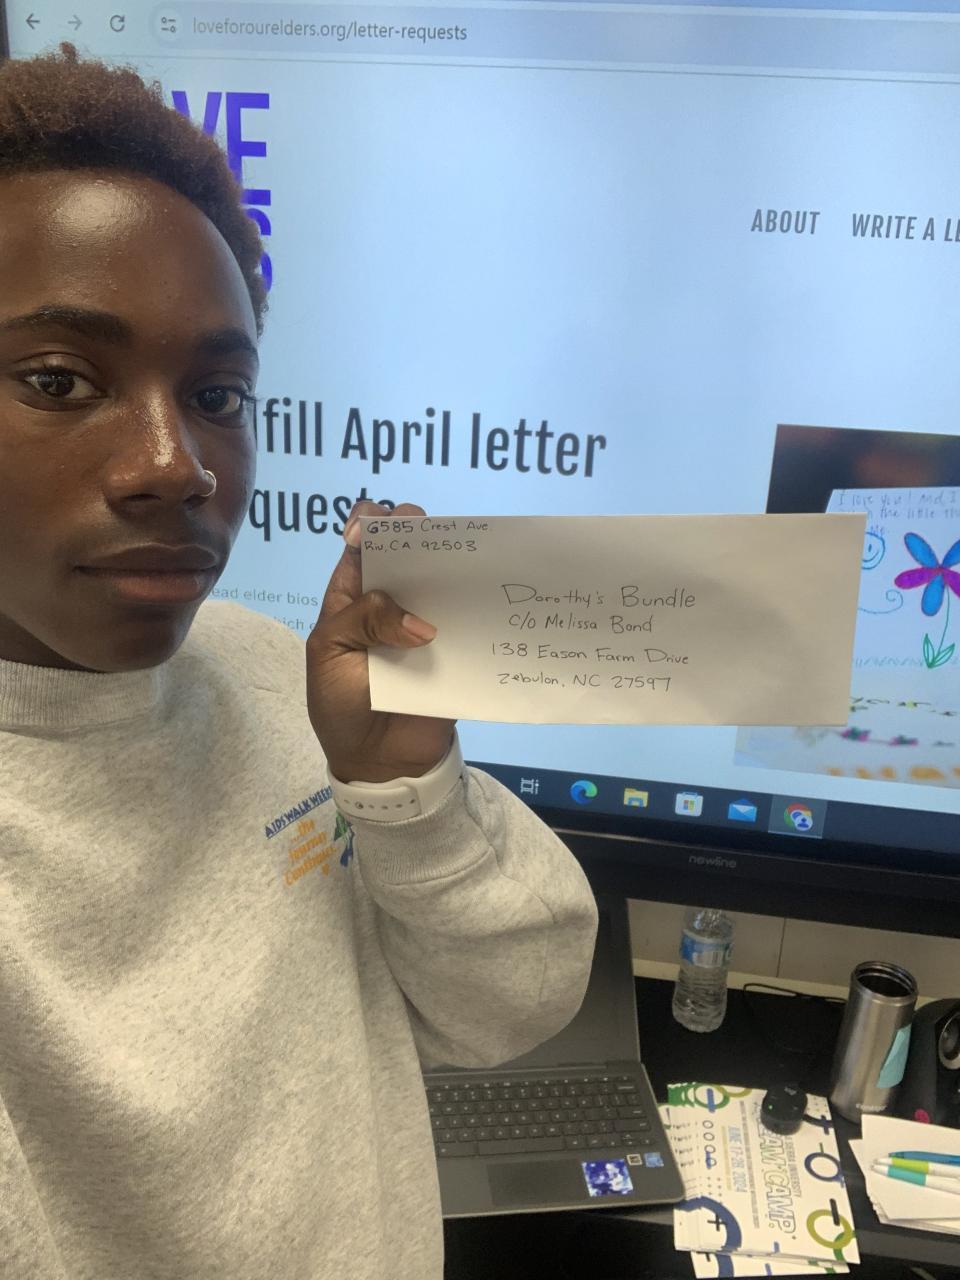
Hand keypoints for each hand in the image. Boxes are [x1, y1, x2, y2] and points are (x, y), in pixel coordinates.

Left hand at [305, 501, 455, 783]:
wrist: (378, 763)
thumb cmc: (341, 705)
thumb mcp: (330, 656)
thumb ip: (362, 623)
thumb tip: (420, 624)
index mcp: (351, 599)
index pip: (360, 547)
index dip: (369, 523)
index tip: (382, 520)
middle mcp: (390, 604)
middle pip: (406, 555)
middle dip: (417, 533)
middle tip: (430, 531)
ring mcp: (424, 625)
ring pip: (439, 582)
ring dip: (451, 565)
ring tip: (465, 556)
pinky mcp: (452, 650)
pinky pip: (466, 622)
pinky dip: (477, 607)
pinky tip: (487, 594)